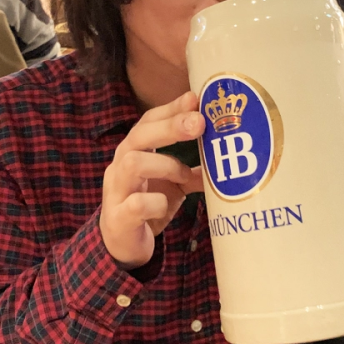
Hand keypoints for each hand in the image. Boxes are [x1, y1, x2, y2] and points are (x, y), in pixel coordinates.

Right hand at [99, 92, 204, 269]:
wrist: (120, 245)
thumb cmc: (147, 204)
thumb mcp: (174, 184)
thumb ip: (195, 170)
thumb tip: (227, 158)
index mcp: (135, 151)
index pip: (148, 121)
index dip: (171, 109)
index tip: (195, 98)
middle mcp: (121, 165)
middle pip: (139, 135)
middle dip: (170, 126)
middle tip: (199, 123)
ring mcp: (116, 191)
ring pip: (132, 162)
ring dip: (165, 165)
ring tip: (184, 175)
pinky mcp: (118, 218)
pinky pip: (135, 204)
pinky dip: (156, 203)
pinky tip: (166, 205)